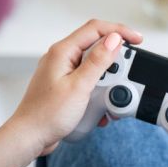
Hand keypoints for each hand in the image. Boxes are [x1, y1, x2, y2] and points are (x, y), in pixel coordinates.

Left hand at [9, 19, 142, 156]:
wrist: (30, 137)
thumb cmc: (47, 115)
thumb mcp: (79, 86)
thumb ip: (98, 61)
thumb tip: (114, 40)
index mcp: (62, 52)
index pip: (96, 29)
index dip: (119, 31)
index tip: (137, 40)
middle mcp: (61, 58)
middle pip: (97, 47)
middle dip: (114, 61)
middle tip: (124, 75)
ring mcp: (63, 71)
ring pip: (94, 66)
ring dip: (108, 80)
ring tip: (110, 94)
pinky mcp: (66, 85)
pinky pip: (89, 80)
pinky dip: (99, 91)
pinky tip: (100, 105)